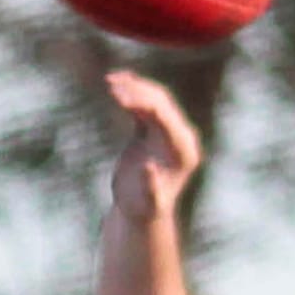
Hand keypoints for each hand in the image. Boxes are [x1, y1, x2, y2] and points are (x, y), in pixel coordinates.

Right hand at [105, 69, 201, 222]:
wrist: (140, 212)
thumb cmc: (145, 210)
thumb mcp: (149, 202)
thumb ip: (152, 186)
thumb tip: (149, 168)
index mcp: (184, 151)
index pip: (165, 118)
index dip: (144, 104)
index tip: (121, 98)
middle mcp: (180, 136)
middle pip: (161, 103)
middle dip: (137, 92)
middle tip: (112, 86)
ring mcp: (167, 131)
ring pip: (152, 98)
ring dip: (132, 88)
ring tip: (109, 82)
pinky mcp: (153, 129)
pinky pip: (143, 104)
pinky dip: (130, 93)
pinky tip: (113, 83)